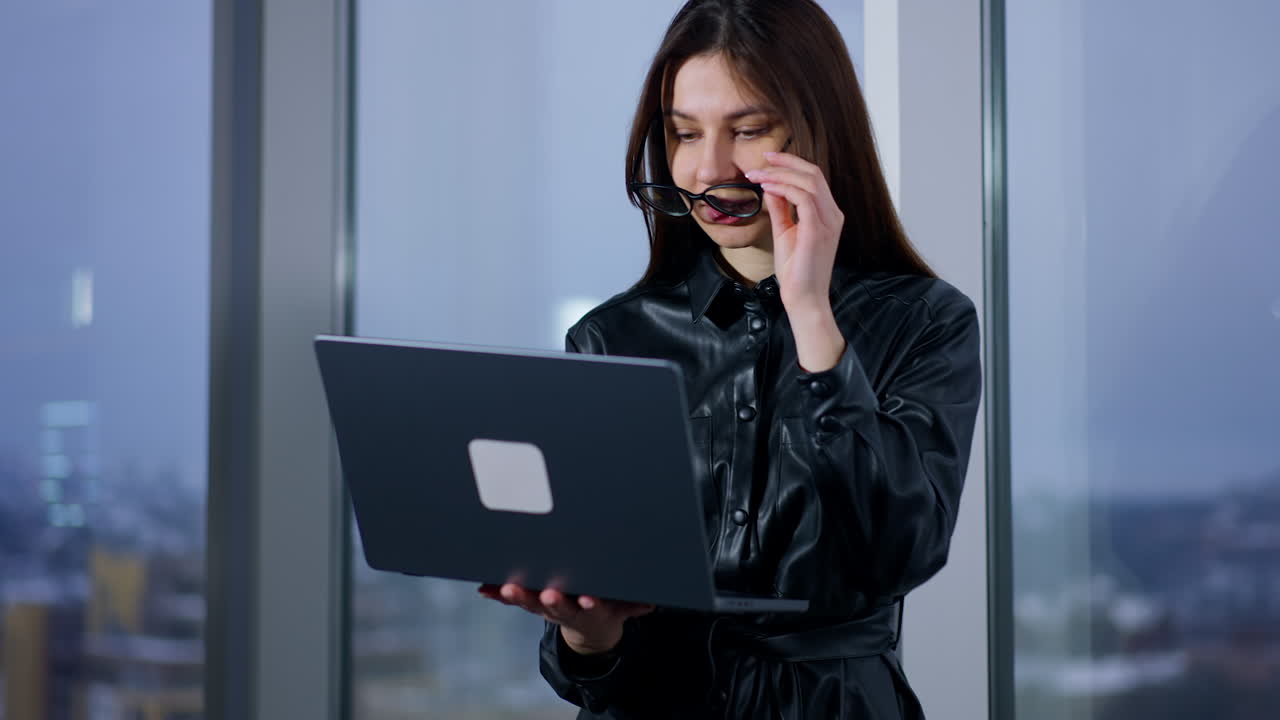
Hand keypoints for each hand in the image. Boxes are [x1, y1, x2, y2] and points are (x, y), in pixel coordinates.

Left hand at [478, 583, 654, 655]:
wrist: (588, 630)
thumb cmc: (605, 607)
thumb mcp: (621, 608)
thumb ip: (632, 605)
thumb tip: (648, 604)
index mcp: (588, 609)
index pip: (590, 607)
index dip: (590, 604)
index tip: (589, 600)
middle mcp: (565, 610)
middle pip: (557, 606)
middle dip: (552, 600)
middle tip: (548, 594)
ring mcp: (546, 608)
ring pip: (532, 602)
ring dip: (520, 596)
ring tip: (508, 589)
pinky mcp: (532, 603)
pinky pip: (513, 601)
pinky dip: (498, 595)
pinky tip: (485, 588)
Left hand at [746, 152, 847, 371]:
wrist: (803, 298)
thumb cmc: (795, 270)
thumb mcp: (785, 232)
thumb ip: (781, 208)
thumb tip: (771, 186)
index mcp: (828, 214)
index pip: (814, 179)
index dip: (791, 165)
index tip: (767, 161)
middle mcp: (833, 215)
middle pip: (814, 174)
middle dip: (786, 162)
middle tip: (762, 160)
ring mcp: (828, 222)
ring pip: (809, 181)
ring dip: (780, 174)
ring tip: (757, 174)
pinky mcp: (818, 230)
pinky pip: (802, 197)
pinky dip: (783, 187)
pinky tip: (766, 187)